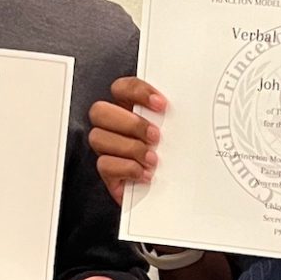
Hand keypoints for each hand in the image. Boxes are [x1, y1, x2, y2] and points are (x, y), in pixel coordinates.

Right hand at [88, 77, 166, 205]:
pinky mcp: (108, 172)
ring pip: (98, 137)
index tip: (161, 105)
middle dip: (130, 123)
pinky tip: (145, 173)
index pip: (121, 88)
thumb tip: (182, 109)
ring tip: (152, 158)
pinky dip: (127, 168)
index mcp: (128, 108)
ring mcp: (107, 148)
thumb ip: (170, 116)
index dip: (138, 92)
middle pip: (99, 111)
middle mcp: (113, 126)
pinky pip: (104, 165)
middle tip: (155, 135)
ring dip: (130, 147)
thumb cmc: (171, 155)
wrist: (170, 191)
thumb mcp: (173, 131)